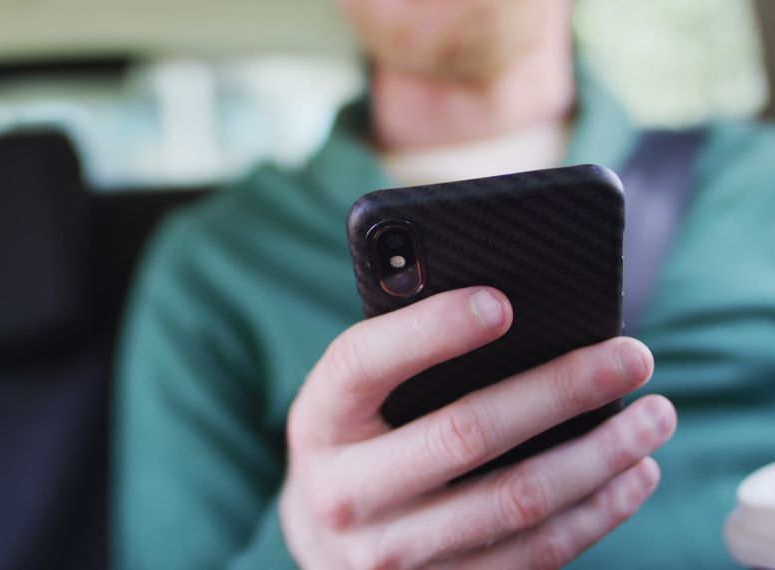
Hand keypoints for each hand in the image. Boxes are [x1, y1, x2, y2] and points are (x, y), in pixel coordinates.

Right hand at [280, 287, 676, 568]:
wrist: (323, 545)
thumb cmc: (354, 444)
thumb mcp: (348, 401)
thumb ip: (401, 359)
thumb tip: (508, 309)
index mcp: (318, 422)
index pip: (364, 363)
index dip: (431, 330)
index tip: (502, 302)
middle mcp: (345, 493)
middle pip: (465, 435)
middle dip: (560, 390)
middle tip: (632, 355)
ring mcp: (392, 554)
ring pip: (517, 502)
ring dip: (600, 456)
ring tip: (655, 416)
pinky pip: (534, 556)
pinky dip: (596, 513)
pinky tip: (632, 475)